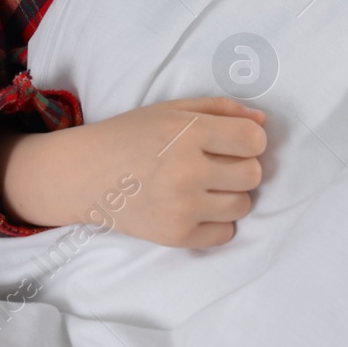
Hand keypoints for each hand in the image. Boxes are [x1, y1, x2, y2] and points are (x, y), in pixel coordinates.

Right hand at [0, 96, 268, 247]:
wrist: (85, 174)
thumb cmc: (130, 135)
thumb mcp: (171, 110)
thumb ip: (219, 110)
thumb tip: (263, 121)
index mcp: (188, 133)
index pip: (254, 140)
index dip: (249, 139)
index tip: (233, 141)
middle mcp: (187, 171)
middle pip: (253, 174)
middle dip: (240, 167)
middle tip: (214, 163)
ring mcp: (182, 207)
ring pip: (243, 205)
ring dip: (230, 195)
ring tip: (203, 185)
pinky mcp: (176, 236)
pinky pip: (226, 233)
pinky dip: (216, 222)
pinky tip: (194, 207)